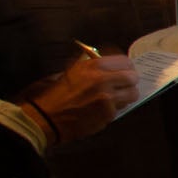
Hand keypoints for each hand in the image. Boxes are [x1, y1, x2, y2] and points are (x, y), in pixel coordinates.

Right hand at [23, 54, 138, 142]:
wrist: (45, 117)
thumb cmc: (54, 93)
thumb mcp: (71, 71)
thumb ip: (91, 66)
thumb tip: (109, 64)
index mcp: (92, 66)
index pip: (124, 61)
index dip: (126, 66)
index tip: (124, 69)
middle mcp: (102, 80)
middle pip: (132, 77)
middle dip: (128, 81)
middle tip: (122, 85)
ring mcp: (107, 98)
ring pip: (132, 94)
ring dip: (125, 95)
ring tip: (114, 97)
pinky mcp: (108, 114)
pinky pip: (121, 108)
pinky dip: (114, 108)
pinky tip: (102, 109)